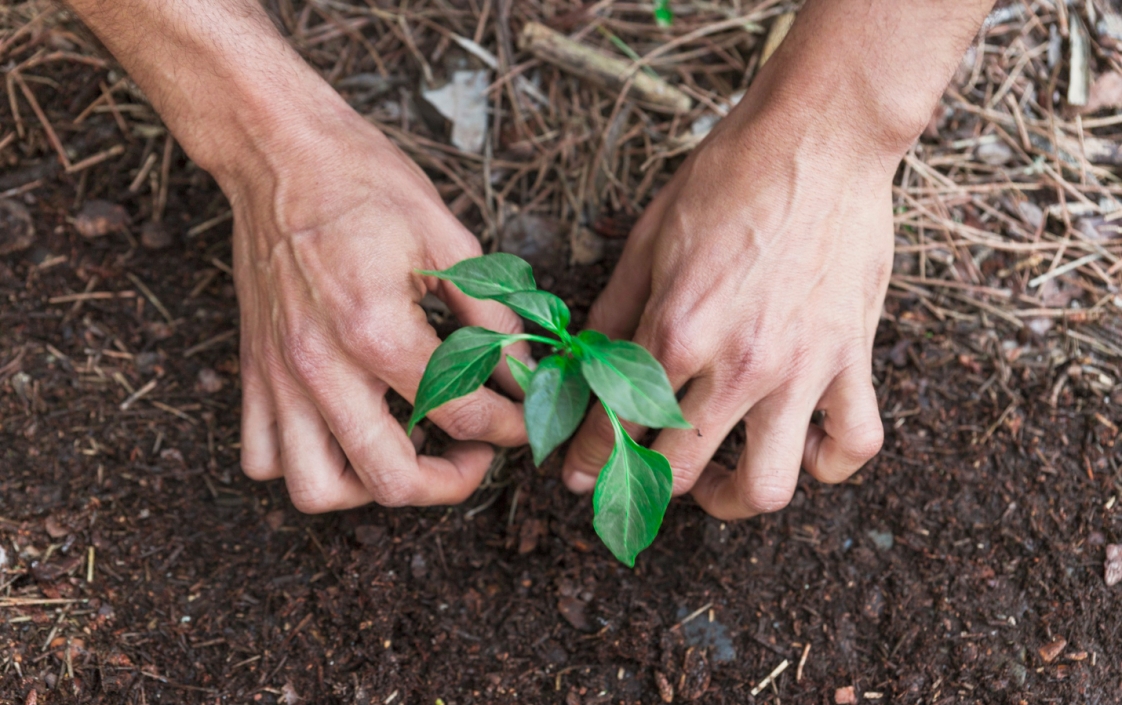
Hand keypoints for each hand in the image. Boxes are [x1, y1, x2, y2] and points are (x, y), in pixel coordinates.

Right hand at [231, 109, 527, 511]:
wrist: (277, 151)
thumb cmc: (362, 182)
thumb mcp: (447, 238)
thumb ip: (492, 315)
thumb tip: (525, 371)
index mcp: (376, 328)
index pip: (461, 412)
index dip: (511, 426)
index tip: (525, 421)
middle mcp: (321, 366)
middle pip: (392, 479)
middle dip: (453, 483)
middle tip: (477, 452)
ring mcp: (279, 376)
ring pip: (316, 489)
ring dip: (372, 487)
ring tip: (408, 449)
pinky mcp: (253, 372)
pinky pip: (265, 457)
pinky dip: (307, 466)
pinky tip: (348, 432)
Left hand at [561, 99, 894, 519]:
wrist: (819, 136)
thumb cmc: (729, 177)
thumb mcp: (650, 239)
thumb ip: (614, 312)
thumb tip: (581, 363)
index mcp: (677, 328)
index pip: (618, 423)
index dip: (588, 461)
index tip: (577, 477)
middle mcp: (738, 362)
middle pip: (682, 470)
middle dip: (646, 488)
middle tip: (639, 478)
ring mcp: (802, 367)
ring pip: (768, 486)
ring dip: (732, 500)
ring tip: (718, 482)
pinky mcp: (853, 358)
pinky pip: (853, 444)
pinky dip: (827, 462)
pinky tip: (800, 447)